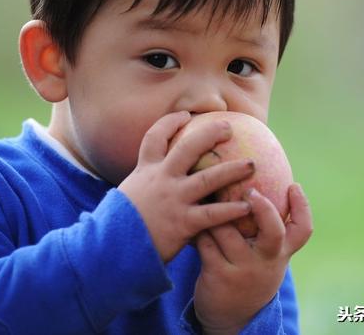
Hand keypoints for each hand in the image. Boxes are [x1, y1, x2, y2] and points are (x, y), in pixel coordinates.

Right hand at [118, 111, 255, 262]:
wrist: (111, 250)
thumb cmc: (119, 225)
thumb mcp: (127, 195)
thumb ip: (143, 185)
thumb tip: (153, 181)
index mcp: (145, 171)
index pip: (155, 137)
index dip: (170, 122)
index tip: (185, 114)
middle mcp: (160, 179)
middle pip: (188, 147)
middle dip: (210, 134)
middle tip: (229, 127)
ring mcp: (173, 200)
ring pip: (208, 178)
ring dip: (233, 170)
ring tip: (252, 164)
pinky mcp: (182, 223)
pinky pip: (213, 214)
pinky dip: (231, 210)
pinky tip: (247, 207)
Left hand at [193, 184, 312, 334]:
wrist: (231, 318)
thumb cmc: (248, 272)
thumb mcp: (264, 257)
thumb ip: (265, 229)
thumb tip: (255, 181)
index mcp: (280, 252)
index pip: (302, 229)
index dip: (302, 206)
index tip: (294, 185)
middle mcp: (266, 260)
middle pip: (273, 231)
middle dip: (263, 208)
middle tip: (250, 189)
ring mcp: (243, 269)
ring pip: (227, 229)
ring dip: (214, 211)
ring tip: (205, 194)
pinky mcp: (218, 274)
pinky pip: (205, 241)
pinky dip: (197, 228)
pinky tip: (188, 217)